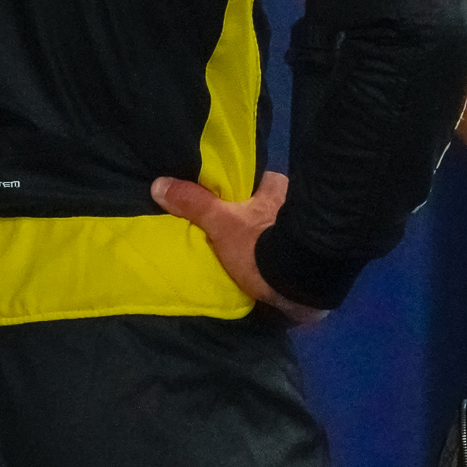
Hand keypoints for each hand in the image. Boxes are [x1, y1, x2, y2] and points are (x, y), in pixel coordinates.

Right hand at [150, 171, 326, 325]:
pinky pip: (285, 256)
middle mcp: (296, 206)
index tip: (229, 198)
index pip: (260, 180)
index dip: (245, 188)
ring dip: (266, 242)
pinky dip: (274, 263)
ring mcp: (304, 236)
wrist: (297, 287)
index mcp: (279, 188)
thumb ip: (195, 204)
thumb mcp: (222, 223)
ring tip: (244, 254)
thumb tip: (159, 183)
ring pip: (277, 232)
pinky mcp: (308, 263)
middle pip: (268, 207)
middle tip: (232, 229)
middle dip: (254, 217)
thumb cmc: (260, 245)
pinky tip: (260, 272)